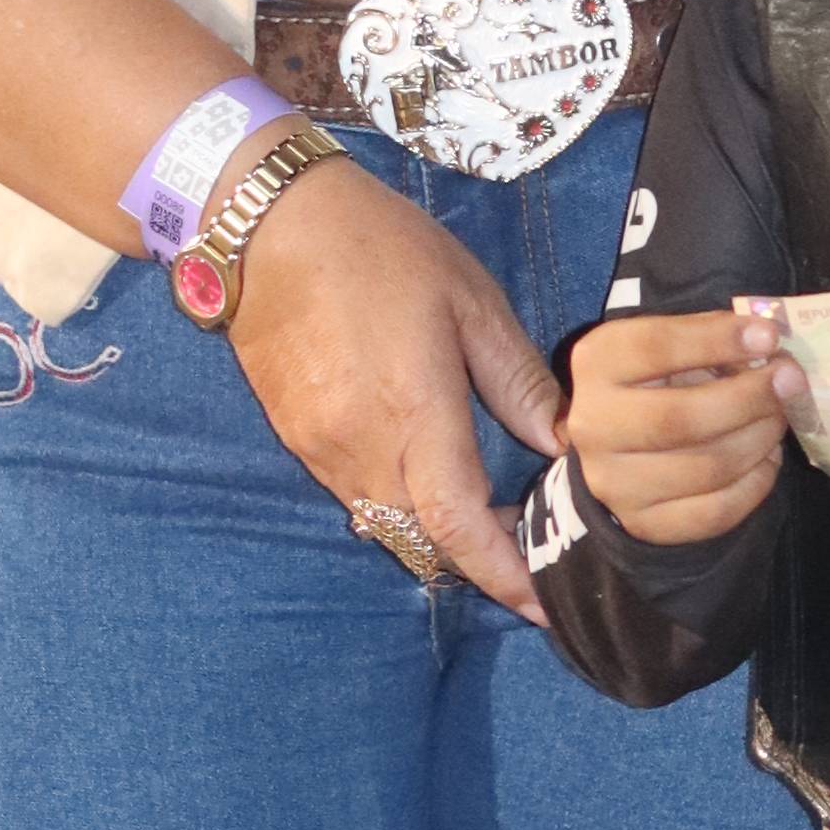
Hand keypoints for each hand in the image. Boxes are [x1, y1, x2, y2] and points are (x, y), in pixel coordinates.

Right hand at [226, 156, 567, 614]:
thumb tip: (565, 444)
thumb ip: (518, 381)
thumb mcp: (470, 299)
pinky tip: (426, 473)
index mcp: (412, 412)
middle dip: (478, 560)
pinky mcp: (296, 440)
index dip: (503, 575)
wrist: (264, 223)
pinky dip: (398, 504)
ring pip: (387, 525)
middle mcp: (359, 448)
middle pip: (423, 542)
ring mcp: (319, 450)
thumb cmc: (378, 247)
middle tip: (529, 547)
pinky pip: (356, 496)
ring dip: (436, 533)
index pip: (457, 526)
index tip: (544, 606)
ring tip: (488, 513)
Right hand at [567, 301, 794, 544]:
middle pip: (680, 418)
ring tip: (778, 419)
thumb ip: (714, 338)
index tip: (769, 336)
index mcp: (597, 363)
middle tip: (789, 382)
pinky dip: (756, 484)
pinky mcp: (643, 523)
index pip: (655, 347)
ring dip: (759, 439)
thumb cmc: (659, 381)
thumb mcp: (674, 344)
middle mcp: (593, 425)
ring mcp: (614, 482)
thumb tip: (770, 344)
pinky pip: (716, 512)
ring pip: (706, 468)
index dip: (717, 340)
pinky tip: (765, 459)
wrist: (622, 449)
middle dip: (749, 399)